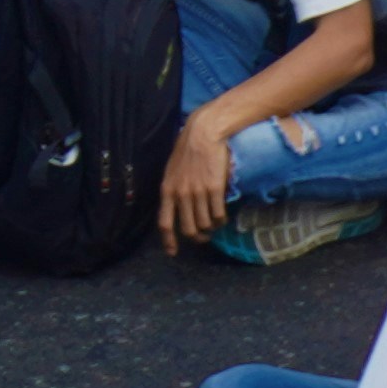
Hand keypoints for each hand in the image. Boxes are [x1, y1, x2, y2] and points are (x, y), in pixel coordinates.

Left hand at [163, 111, 237, 249]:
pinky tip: (222, 216)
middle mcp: (180, 194)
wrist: (202, 135)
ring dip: (210, 228)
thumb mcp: (172, 172)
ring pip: (204, 224)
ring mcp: (197, 192)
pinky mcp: (214, 189)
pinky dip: (221, 220)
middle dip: (196, 237)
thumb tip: (177, 209)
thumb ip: (174, 190)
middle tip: (203, 237)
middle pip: (187, 229)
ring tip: (214, 223)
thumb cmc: (187, 152)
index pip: (164, 222)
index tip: (173, 252)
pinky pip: (218, 215)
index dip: (169, 240)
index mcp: (167, 190)